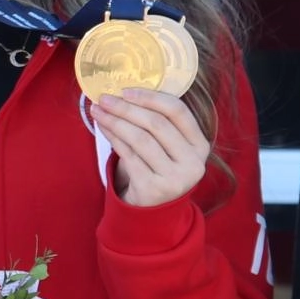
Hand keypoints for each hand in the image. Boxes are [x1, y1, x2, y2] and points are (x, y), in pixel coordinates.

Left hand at [93, 87, 211, 206]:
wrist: (153, 208)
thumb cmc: (159, 166)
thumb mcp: (170, 146)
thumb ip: (160, 120)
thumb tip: (125, 91)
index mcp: (200, 145)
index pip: (178, 111)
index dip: (151, 98)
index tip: (126, 90)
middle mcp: (193, 163)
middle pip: (156, 124)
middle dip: (127, 108)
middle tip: (105, 98)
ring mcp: (175, 178)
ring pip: (140, 139)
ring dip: (115, 121)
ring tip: (99, 111)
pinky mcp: (153, 188)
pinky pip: (129, 155)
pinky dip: (113, 138)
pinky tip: (103, 128)